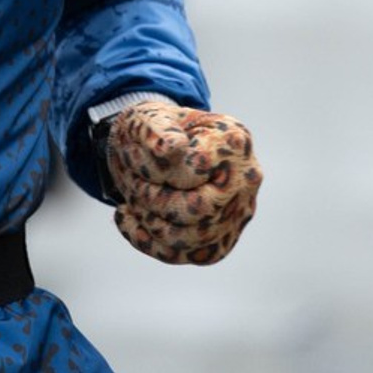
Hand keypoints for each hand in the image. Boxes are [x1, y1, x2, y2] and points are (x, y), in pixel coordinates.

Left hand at [105, 100, 261, 264]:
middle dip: (152, 199)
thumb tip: (173, 148)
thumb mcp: (149, 116)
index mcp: (233, 141)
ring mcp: (236, 215)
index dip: (160, 169)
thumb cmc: (156, 128)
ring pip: (189, 240)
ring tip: (131, 199)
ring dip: (148, 221)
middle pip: (198, 210)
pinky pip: (183, 256)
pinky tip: (127, 218)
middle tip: (131, 181)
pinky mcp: (218, 242)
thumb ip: (158, 129)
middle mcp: (245, 180)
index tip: (136, 155)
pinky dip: (147, 242)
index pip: (195, 169)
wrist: (154, 147)